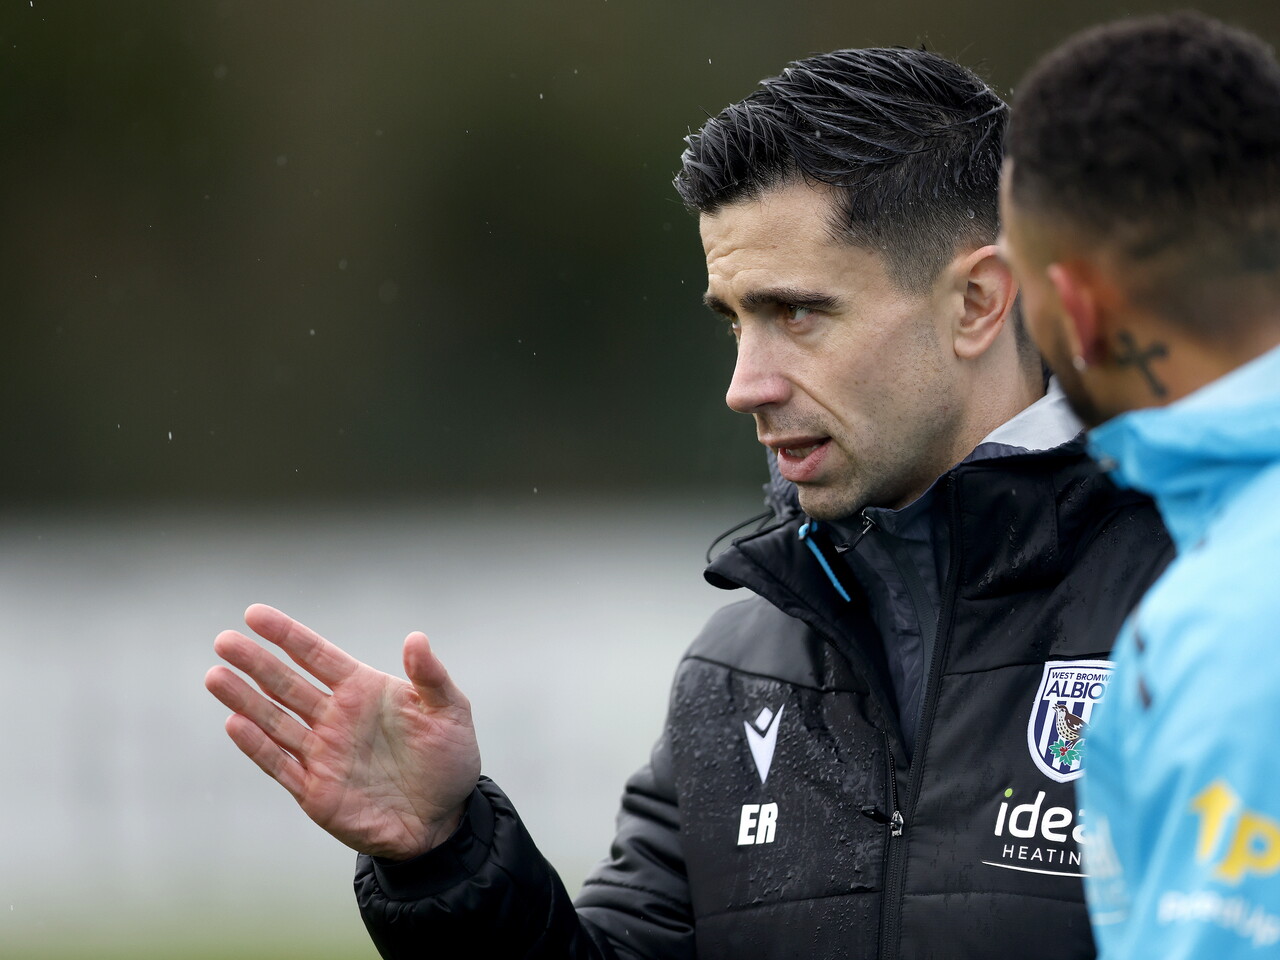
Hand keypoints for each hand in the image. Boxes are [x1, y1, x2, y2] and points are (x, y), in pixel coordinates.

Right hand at [205, 604, 480, 859]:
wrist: (446, 819)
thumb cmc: (449, 759)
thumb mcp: (450, 711)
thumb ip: (430, 676)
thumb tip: (416, 637)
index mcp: (363, 690)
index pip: (317, 656)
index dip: (287, 635)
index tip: (254, 614)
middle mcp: (335, 717)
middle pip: (287, 684)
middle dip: (255, 663)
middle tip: (223, 640)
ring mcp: (322, 754)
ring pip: (275, 720)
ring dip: (244, 700)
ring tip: (215, 675)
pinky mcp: (316, 791)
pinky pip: (281, 765)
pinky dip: (258, 747)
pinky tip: (235, 724)